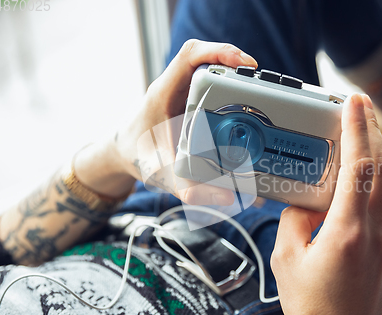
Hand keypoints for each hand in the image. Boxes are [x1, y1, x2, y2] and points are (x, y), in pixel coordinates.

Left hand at [76, 40, 257, 204]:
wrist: (123, 151)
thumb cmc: (137, 154)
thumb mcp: (162, 174)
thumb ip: (190, 189)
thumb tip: (226, 197)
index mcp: (164, 93)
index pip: (190, 56)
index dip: (219, 52)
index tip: (243, 64)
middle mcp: (173, 85)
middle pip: (206, 58)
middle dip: (234, 63)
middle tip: (258, 82)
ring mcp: (181, 89)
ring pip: (209, 68)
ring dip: (232, 73)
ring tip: (256, 88)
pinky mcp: (188, 96)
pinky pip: (210, 81)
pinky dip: (228, 84)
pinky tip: (242, 97)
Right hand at [271, 94, 381, 314]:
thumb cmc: (312, 307)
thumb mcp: (287, 259)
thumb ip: (294, 219)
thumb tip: (303, 201)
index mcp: (347, 232)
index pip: (360, 167)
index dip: (358, 129)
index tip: (355, 102)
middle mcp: (376, 232)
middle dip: (371, 130)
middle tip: (359, 105)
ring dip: (372, 154)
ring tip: (355, 133)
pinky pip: (380, 204)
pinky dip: (369, 181)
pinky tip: (353, 178)